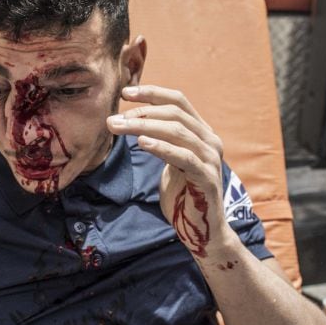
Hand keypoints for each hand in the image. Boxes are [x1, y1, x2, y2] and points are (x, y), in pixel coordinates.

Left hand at [107, 85, 229, 257]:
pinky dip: (162, 147)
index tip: (125, 93)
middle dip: (141, 112)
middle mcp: (210, 141)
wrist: (202, 231)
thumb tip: (133, 123)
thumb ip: (161, 141)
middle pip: (175, 114)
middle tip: (114, 120)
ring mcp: (211, 159)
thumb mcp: (170, 162)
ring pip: (178, 131)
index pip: (178, 101)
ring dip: (144, 126)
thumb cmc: (183, 196)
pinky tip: (142, 143)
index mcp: (202, 133)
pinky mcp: (207, 178)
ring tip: (120, 127)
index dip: (152, 93)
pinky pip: (184, 157)